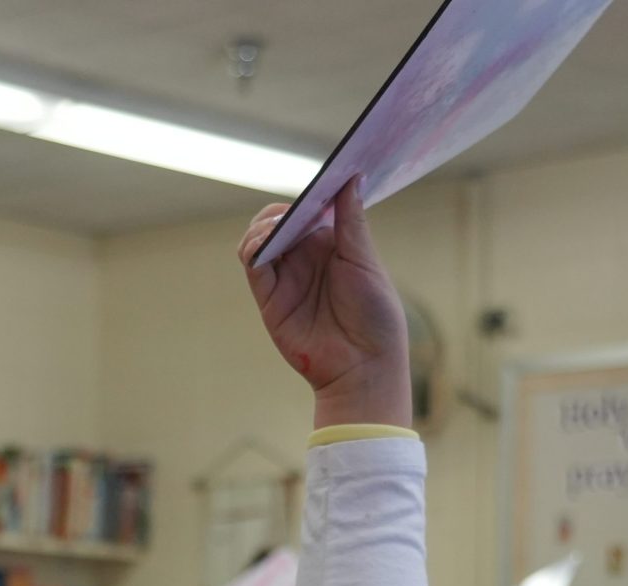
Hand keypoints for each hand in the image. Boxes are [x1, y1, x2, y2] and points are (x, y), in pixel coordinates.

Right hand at [239, 179, 409, 432]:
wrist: (364, 366)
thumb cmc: (375, 316)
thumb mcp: (364, 260)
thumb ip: (351, 221)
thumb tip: (351, 176)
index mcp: (329, 245)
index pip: (307, 209)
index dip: (307, 195)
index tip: (319, 183)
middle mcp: (303, 259)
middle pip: (277, 220)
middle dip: (282, 209)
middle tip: (297, 209)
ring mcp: (285, 278)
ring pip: (258, 238)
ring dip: (263, 225)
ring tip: (279, 227)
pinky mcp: (270, 299)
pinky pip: (252, 264)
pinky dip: (254, 247)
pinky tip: (267, 241)